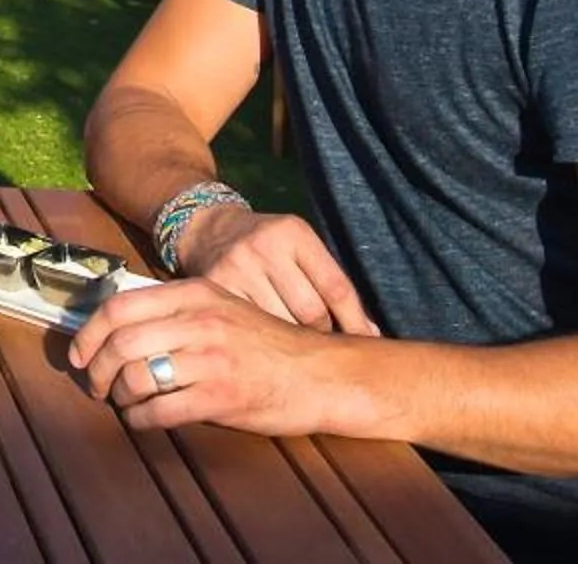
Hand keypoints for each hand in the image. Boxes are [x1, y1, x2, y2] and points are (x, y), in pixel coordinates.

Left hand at [73, 280, 363, 437]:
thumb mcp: (222, 308)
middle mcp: (200, 321)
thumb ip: (177, 311)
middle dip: (96, 370)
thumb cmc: (266, 344)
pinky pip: (160, 410)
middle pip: (121, 344)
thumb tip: (119, 329)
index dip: (88, 334)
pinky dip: (140, 419)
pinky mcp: (222, 396)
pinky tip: (143, 420)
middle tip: (95, 386)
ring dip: (119, 396)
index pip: (120, 307)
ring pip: (136, 377)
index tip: (78, 354)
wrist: (320, 374)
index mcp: (195, 293)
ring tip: (124, 402)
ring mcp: (211, 358)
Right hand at [172, 207, 379, 335]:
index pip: (336, 287)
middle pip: (311, 312)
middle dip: (322, 333)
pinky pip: (252, 328)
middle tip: (321, 342)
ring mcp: (237, 268)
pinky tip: (267, 345)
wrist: (208, 229)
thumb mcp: (300, 246)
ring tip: (295, 347)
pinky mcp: (215, 289)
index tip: (367, 343)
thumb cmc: (267, 244)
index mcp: (294, 233)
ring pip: (283, 325)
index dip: (355, 321)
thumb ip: (330, 283)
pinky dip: (264, 341)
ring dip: (294, 343)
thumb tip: (369, 334)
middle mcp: (265, 247)